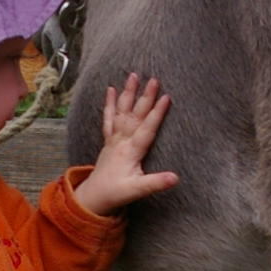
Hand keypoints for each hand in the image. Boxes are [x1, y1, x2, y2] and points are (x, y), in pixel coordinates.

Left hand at [74, 73, 178, 216]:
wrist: (94, 195)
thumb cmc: (117, 192)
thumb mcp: (138, 190)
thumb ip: (156, 183)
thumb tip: (176, 178)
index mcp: (131, 151)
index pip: (147, 128)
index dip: (157, 113)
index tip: (167, 97)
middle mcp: (122, 141)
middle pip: (136, 115)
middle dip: (145, 97)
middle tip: (154, 79)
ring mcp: (114, 139)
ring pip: (122, 111)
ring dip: (128, 93)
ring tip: (133, 75)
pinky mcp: (108, 140)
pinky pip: (108, 118)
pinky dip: (109, 103)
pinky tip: (110, 89)